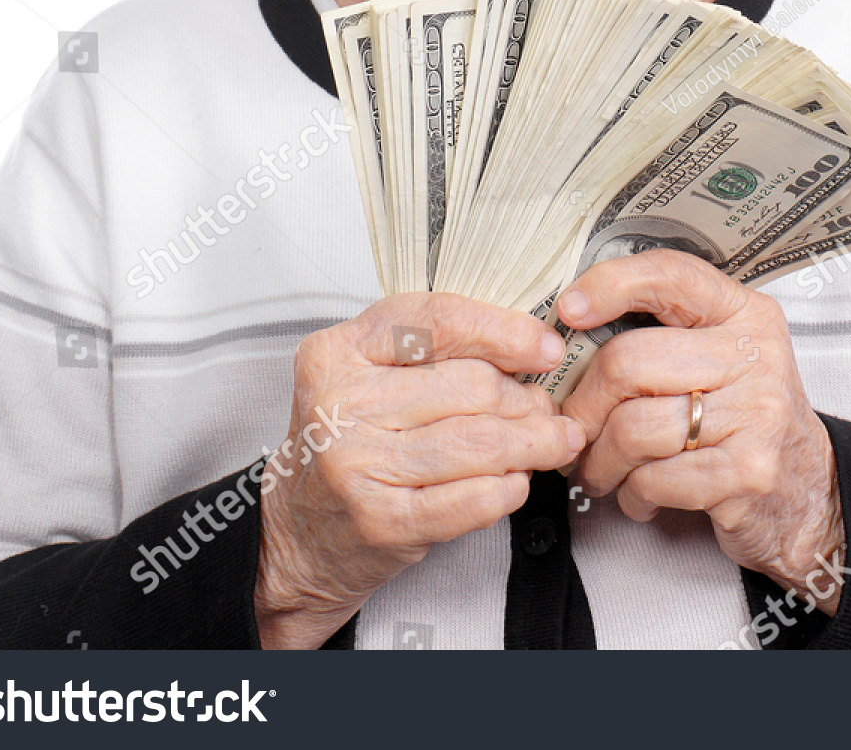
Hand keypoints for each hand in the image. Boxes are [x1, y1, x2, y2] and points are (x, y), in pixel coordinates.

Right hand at [254, 293, 582, 647]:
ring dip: (533, 444)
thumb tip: (533, 347)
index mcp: (338, 349)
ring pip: (478, 441)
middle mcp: (340, 401)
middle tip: (546, 409)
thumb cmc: (348, 444)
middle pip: (469, 384)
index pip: (438, 320)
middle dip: (525, 399)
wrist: (297, 531)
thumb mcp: (371, 376)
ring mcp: (356, 463)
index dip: (505, 331)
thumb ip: (435, 351)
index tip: (545, 348)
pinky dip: (508, 489)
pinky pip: (469, 499)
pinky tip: (517, 482)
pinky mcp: (380, 520)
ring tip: (553, 442)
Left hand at [558, 250, 847, 614]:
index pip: (670, 275)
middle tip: (573, 428)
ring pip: (632, 428)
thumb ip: (662, 332)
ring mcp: (756, 414)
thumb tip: (569, 330)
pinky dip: (632, 495)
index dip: (610, 285)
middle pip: (629, 362)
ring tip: (602, 470)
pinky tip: (641, 495)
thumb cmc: (743, 417)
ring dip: (600, 460)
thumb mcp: (719, 355)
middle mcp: (755, 355)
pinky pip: (653, 479)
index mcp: (743, 312)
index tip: (568, 312)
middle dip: (583, 405)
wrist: (809, 492)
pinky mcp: (747, 473)